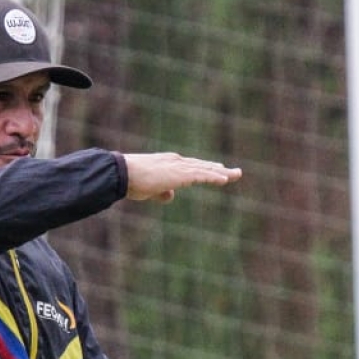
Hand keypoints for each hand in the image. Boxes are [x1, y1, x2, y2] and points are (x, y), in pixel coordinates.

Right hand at [123, 153, 241, 202]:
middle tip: (234, 172)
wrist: (122, 174)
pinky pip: (201, 175)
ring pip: (205, 169)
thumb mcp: (148, 189)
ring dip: (222, 173)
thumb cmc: (130, 181)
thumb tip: (171, 196)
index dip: (206, 168)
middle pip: (202, 165)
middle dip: (219, 169)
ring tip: (237, 174)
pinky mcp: (179, 174)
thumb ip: (160, 192)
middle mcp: (176, 161)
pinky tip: (225, 179)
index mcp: (168, 163)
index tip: (218, 169)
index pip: (191, 166)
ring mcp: (178, 166)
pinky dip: (213, 177)